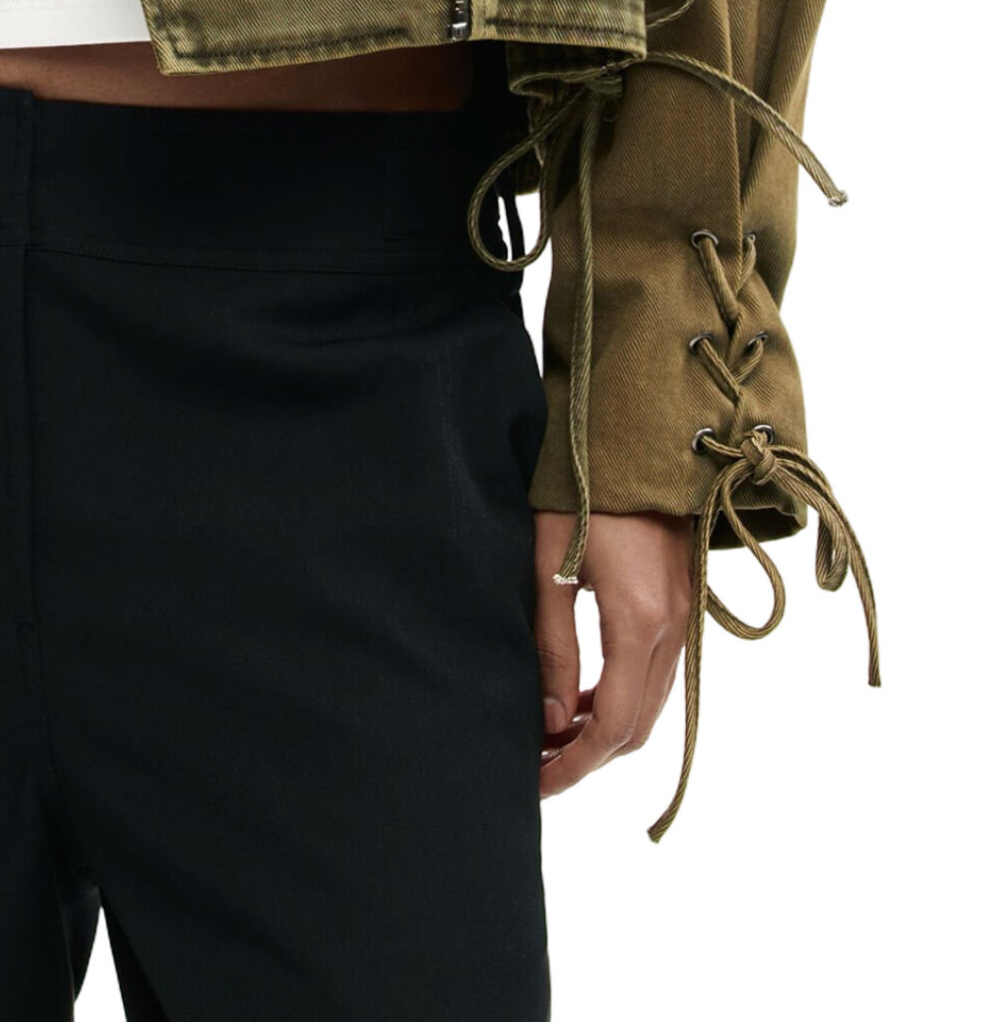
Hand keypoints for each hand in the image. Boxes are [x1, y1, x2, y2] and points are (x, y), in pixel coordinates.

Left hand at [533, 510, 691, 799]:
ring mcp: (685, 618)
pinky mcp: (682, 606)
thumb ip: (553, 644)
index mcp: (640, 619)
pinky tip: (581, 697)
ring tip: (549, 738)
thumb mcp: (550, 562)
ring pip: (651, 705)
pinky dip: (622, 699)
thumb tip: (553, 721)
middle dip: (587, 758)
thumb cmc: (582, 489)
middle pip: (638, 727)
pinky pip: (657, 676)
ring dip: (605, 731)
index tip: (536, 782)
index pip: (613, 724)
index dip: (575, 764)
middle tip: (535, 768)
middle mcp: (674, 628)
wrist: (638, 438)